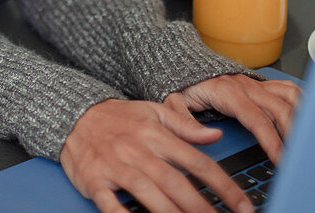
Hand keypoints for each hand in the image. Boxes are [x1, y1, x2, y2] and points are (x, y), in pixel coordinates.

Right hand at [60, 97, 253, 212]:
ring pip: (148, 193)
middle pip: (175, 182)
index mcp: (154, 133)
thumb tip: (215, 135)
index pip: (196, 161)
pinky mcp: (94, 180)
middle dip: (202, 206)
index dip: (222, 185)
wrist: (72, 115)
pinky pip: (111, 203)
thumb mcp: (152, 112)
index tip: (242, 204)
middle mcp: (136, 149)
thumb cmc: (116, 117)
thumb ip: (184, 125)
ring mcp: (114, 166)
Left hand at [163, 74, 300, 164]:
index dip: (272, 140)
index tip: (281, 160)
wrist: (182, 59)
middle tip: (300, 157)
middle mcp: (246, 86)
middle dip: (294, 134)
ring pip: (290, 97)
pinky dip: (304, 101)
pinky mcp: (261, 83)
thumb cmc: (180, 83)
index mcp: (227, 92)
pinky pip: (288, 89)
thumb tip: (211, 137)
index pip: (256, 119)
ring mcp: (256, 83)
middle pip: (280, 109)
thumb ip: (186, 122)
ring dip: (303, 116)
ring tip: (310, 139)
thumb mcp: (172, 101)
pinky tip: (310, 117)